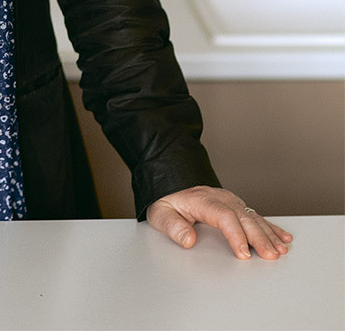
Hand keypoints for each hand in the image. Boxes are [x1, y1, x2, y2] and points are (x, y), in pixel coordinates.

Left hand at [147, 185, 292, 259]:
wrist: (172, 188)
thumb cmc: (168, 204)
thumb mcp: (160, 214)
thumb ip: (172, 226)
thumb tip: (188, 240)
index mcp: (202, 200)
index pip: (223, 216)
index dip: (235, 235)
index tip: (243, 253)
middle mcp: (219, 198)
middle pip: (243, 217)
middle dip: (259, 237)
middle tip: (270, 255)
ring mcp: (230, 200)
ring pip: (253, 217)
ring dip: (269, 234)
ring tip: (281, 249)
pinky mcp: (236, 205)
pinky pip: (256, 216)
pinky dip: (271, 227)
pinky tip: (284, 237)